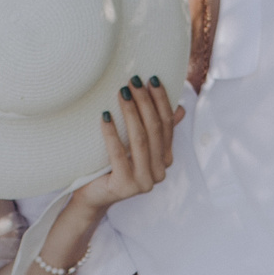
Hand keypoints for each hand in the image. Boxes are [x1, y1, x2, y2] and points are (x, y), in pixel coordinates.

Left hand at [77, 77, 181, 209]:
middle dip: (145, 102)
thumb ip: (156, 129)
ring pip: (140, 140)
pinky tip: (105, 116)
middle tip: (133, 81)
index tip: (151, 78)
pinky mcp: (125, 187)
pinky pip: (118, 154)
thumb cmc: (112, 165)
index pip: (168, 124)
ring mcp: (144, 182)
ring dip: (131, 113)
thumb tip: (181, 108)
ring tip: (121, 93)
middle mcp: (159, 172)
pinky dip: (111, 134)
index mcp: (165, 159)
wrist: (92, 195)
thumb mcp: (135, 145)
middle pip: (155, 129)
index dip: (161, 100)